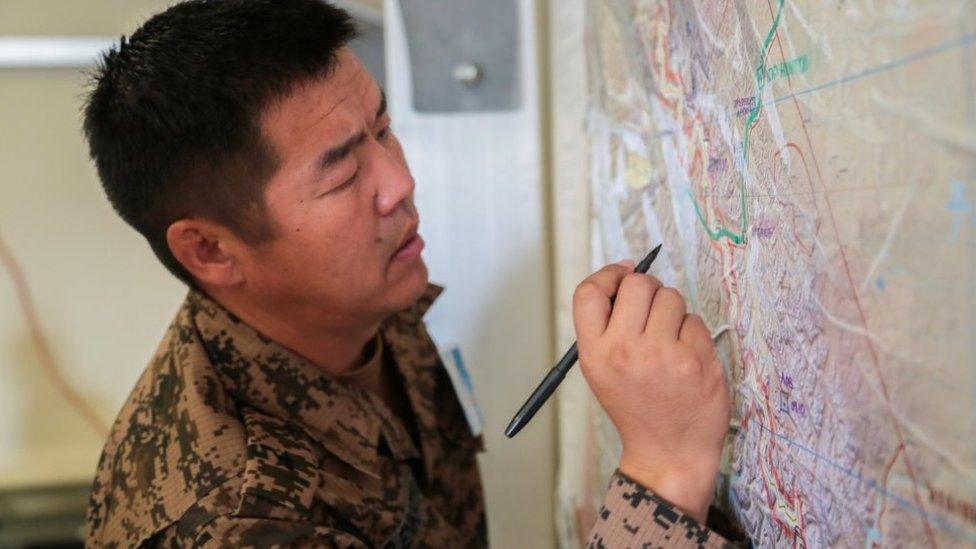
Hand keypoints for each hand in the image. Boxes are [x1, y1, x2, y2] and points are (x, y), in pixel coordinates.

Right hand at [572, 261, 730, 521]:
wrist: (668, 453)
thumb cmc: (636, 406)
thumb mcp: (601, 370)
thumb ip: (606, 325)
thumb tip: (627, 272)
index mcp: (595, 354)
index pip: (588, 293)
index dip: (607, 274)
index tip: (622, 274)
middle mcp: (625, 351)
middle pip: (637, 285)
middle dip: (648, 290)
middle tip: (652, 311)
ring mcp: (662, 354)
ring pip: (671, 297)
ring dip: (673, 311)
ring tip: (669, 340)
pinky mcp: (696, 359)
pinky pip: (695, 320)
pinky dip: (692, 333)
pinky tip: (686, 357)